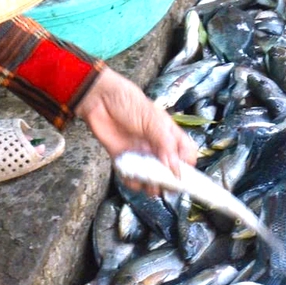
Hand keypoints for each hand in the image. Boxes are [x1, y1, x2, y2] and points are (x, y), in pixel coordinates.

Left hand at [76, 65, 195, 173]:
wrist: (99, 99)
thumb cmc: (128, 102)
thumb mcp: (153, 121)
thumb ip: (165, 146)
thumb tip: (176, 170)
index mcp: (169, 134)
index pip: (186, 154)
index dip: (187, 167)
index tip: (181, 177)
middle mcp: (157, 146)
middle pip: (169, 171)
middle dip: (168, 181)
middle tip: (163, 185)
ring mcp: (140, 153)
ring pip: (151, 178)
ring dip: (150, 185)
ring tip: (146, 183)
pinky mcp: (123, 159)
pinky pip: (131, 177)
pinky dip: (131, 182)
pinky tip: (130, 178)